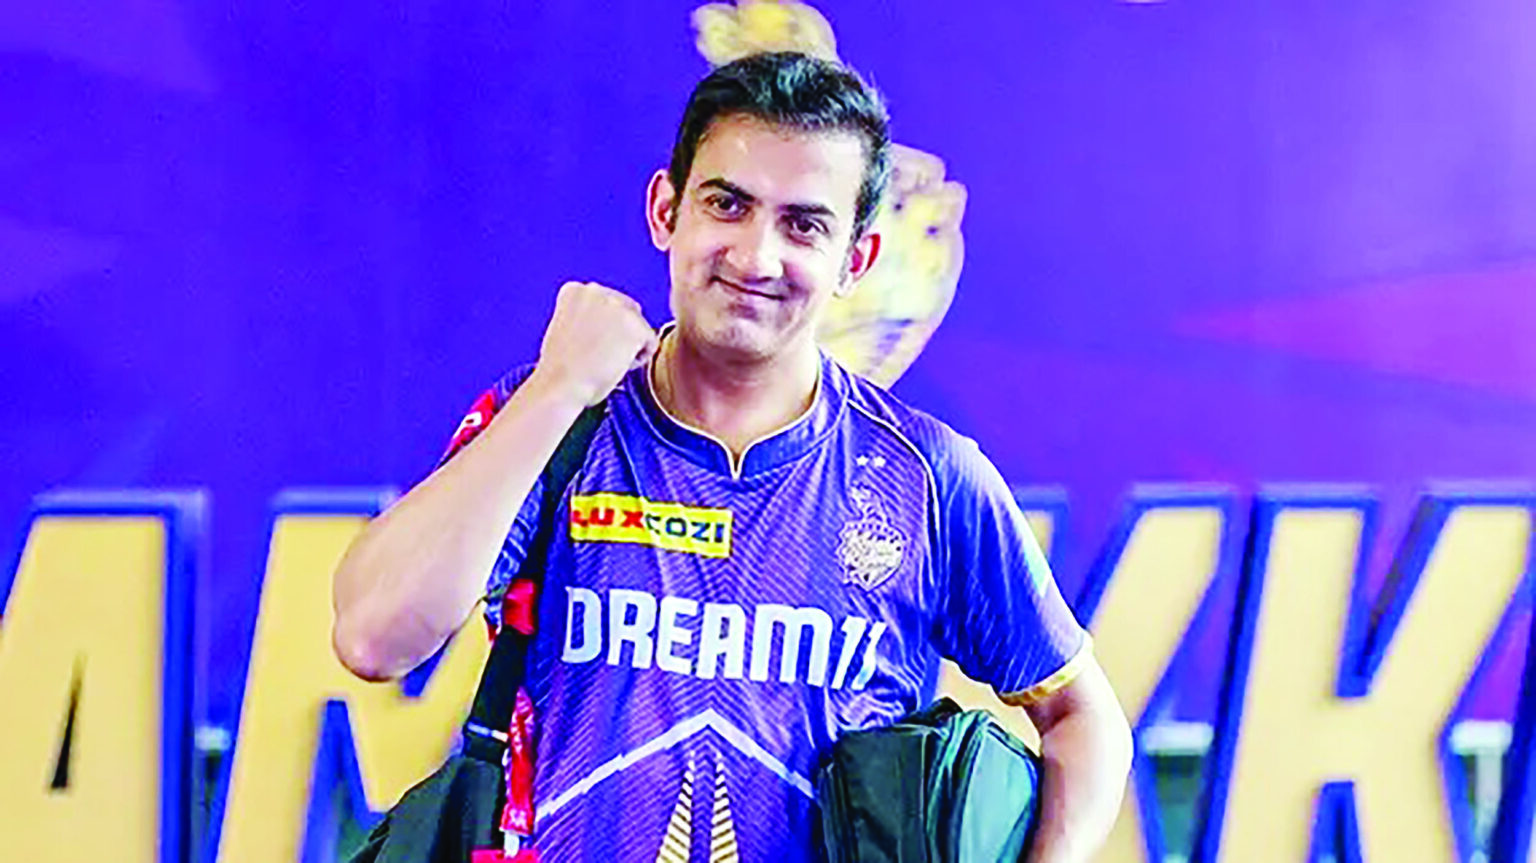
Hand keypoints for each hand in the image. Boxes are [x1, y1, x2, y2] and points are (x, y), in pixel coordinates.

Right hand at [533, 281, 658, 406]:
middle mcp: (596, 291)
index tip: (589, 345)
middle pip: (627, 310)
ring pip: (639, 326)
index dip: (602, 329)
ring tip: (605, 362)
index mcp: (575, 290)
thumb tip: (608, 324)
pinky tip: (616, 367)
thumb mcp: (565, 330)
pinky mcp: (635, 325)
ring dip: (628, 346)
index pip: (605, 304)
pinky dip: (638, 359)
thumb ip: (586, 318)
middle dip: (621, 334)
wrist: (560, 385)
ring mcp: (617, 306)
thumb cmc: (560, 370)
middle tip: (601, 357)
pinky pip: (651, 342)